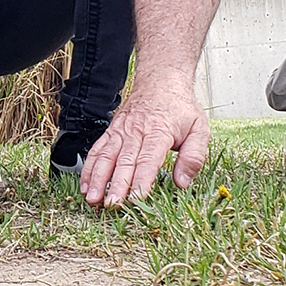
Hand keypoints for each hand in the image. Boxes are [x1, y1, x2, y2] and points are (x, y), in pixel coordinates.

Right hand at [81, 79, 209, 207]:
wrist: (161, 80)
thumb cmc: (181, 108)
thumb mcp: (200, 129)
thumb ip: (194, 157)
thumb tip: (183, 183)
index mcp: (159, 131)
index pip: (148, 159)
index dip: (141, 180)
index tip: (136, 199)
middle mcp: (136, 131)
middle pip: (124, 161)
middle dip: (116, 185)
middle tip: (112, 205)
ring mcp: (121, 130)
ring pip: (106, 156)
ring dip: (97, 179)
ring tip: (92, 199)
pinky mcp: (112, 131)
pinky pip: (97, 150)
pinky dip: (89, 168)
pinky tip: (85, 185)